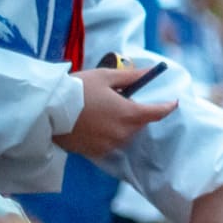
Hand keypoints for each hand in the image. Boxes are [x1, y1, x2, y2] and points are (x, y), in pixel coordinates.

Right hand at [54, 68, 175, 156]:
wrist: (48, 111)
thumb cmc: (78, 90)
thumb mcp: (106, 77)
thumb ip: (131, 76)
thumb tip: (152, 70)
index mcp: (129, 114)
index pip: (158, 113)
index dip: (167, 107)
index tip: (173, 102)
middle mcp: (123, 133)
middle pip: (140, 123)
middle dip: (136, 112)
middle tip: (118, 99)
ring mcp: (110, 144)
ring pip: (126, 134)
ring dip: (123, 123)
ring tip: (103, 111)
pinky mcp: (96, 152)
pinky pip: (111, 142)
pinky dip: (109, 133)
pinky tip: (95, 123)